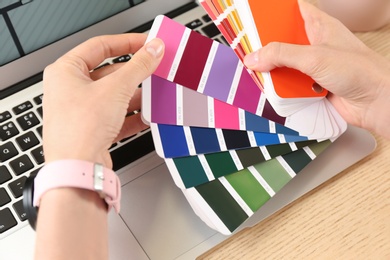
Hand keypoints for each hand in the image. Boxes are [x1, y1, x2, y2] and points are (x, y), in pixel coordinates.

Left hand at [42, 34, 163, 167]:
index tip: (147, 43)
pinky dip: (133, 115)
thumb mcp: (116, 89)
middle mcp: (70, 90)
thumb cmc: (80, 130)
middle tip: (155, 68)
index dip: (126, 42)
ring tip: (155, 92)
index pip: (100, 47)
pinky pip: (117, 115)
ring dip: (136, 95)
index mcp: (66, 71)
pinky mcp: (93, 129)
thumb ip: (138, 66)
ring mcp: (82, 111)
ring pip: (115, 95)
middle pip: (109, 72)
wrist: (78, 169)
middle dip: (135, 72)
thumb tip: (153, 50)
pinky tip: (148, 115)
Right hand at [244, 0, 389, 137]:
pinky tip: (275, 89)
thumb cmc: (359, 71)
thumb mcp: (314, 56)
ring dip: (274, 70)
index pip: (294, 11)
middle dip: (268, 47)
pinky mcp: (313, 85)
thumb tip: (255, 57)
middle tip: (251, 49)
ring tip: (259, 71)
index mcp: (319, 26)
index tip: (256, 17)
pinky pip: (291, 83)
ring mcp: (314, 65)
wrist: (377, 102)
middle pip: (284, 40)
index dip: (276, 12)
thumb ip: (282, 55)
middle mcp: (315, 44)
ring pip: (285, 64)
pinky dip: (282, 87)